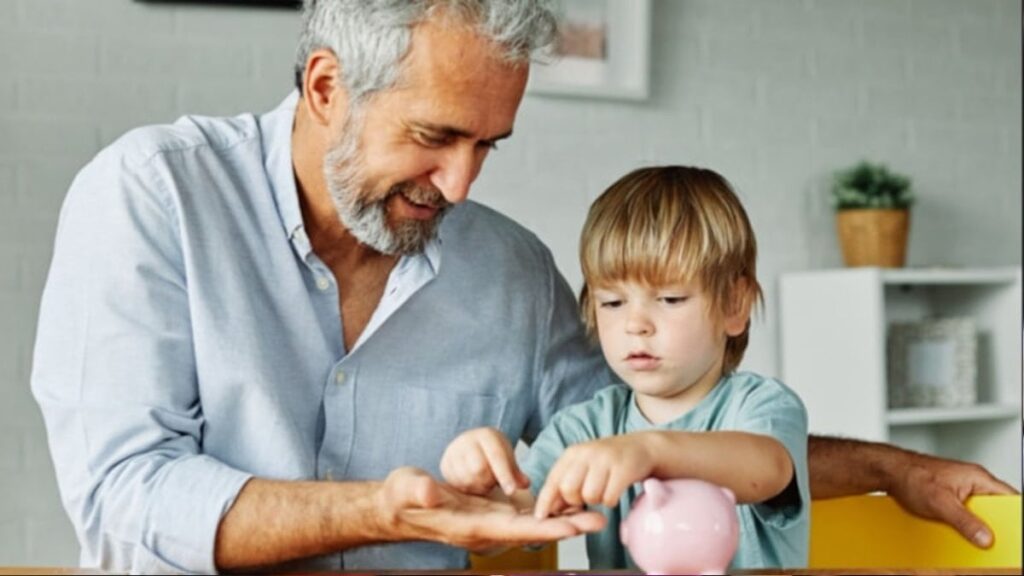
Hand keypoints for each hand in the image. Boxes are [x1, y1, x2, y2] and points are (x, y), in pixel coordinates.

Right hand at [377, 467, 605, 550]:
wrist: (398, 506)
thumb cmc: (401, 496)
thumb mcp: (407, 488)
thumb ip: (419, 490)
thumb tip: (431, 492)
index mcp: (471, 525)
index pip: (513, 529)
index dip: (544, 527)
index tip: (572, 525)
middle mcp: (486, 529)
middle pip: (532, 530)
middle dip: (566, 526)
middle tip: (600, 520)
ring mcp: (490, 523)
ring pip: (533, 524)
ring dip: (564, 521)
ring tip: (596, 514)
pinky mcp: (491, 514)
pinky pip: (525, 516)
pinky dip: (549, 512)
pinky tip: (570, 505)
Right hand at [441, 427, 530, 495]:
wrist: (470, 445)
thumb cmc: (493, 454)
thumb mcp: (507, 459)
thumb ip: (516, 473)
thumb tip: (525, 484)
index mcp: (487, 435)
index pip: (497, 457)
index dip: (505, 475)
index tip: (511, 491)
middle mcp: (467, 440)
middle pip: (479, 469)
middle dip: (489, 482)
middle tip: (493, 483)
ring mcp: (453, 451)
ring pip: (467, 479)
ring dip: (478, 488)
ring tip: (483, 483)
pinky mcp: (445, 464)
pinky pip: (456, 484)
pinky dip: (467, 489)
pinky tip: (472, 484)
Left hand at [534, 433, 656, 518]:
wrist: (643, 447)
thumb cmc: (609, 462)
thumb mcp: (584, 465)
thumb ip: (566, 482)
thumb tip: (549, 509)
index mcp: (573, 453)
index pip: (553, 479)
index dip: (545, 501)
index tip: (539, 518)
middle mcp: (587, 453)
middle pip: (568, 489)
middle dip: (575, 501)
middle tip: (586, 499)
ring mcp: (606, 459)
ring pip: (589, 495)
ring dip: (596, 501)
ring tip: (603, 492)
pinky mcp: (624, 469)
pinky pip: (609, 498)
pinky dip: (611, 501)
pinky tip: (614, 493)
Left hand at [886, 452, 1017, 547]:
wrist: (887, 471)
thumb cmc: (910, 476)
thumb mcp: (940, 503)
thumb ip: (965, 521)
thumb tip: (984, 537)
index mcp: (977, 477)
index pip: (1008, 497)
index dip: (1011, 514)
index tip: (1008, 530)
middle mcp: (971, 481)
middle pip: (993, 508)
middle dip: (989, 523)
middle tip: (983, 534)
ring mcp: (960, 488)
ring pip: (977, 512)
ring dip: (971, 523)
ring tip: (959, 526)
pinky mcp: (949, 495)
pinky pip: (962, 512)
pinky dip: (958, 521)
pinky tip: (949, 524)